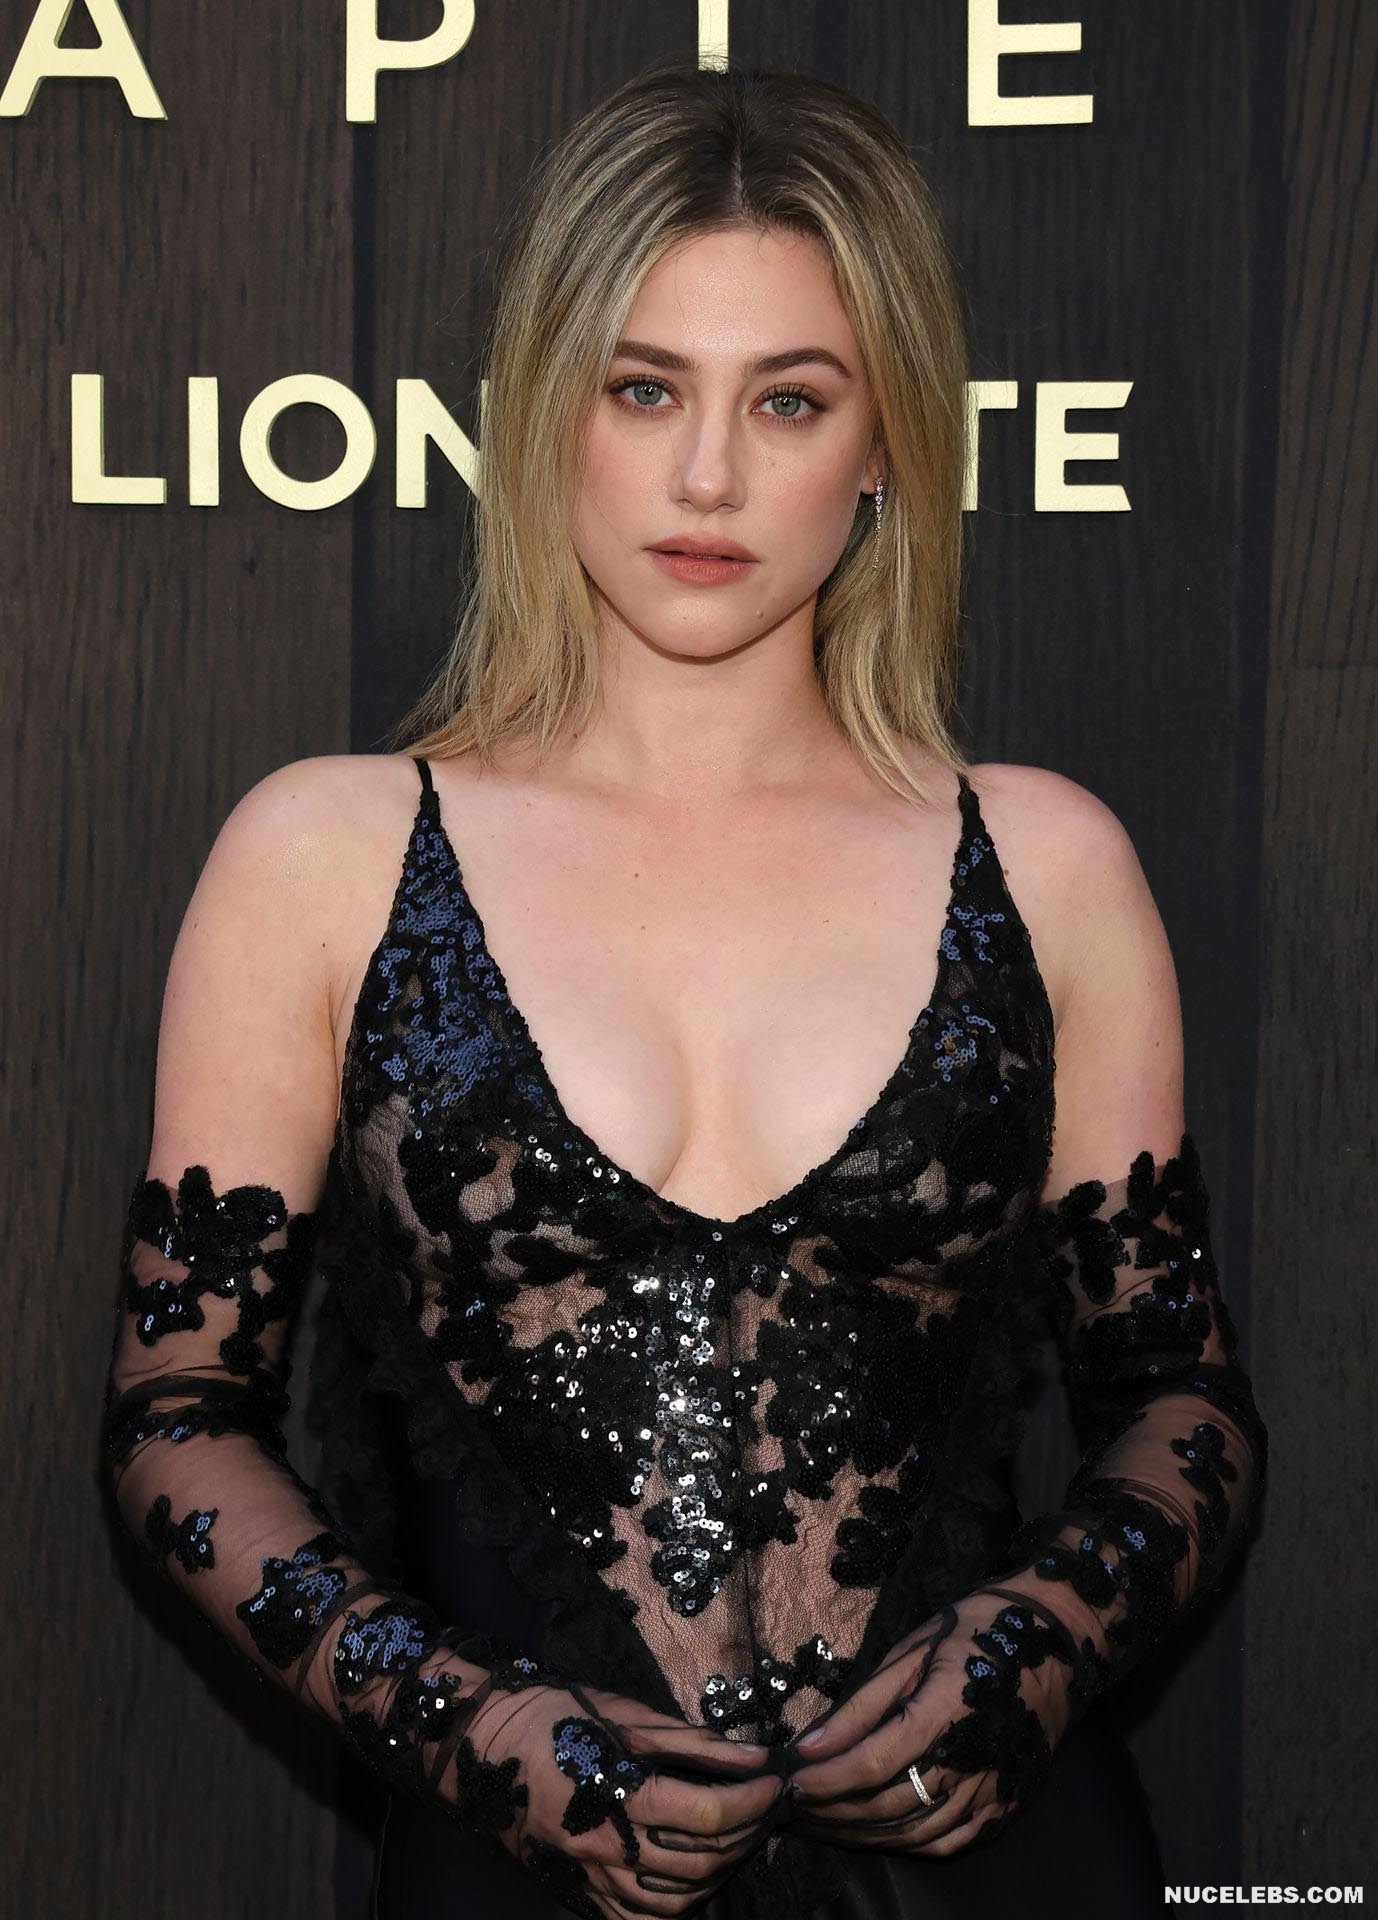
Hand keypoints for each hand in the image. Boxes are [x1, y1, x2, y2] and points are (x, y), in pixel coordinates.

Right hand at [446, 1656, 789, 1917]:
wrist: (477, 1747)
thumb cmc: (552, 1716)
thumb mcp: (623, 1714)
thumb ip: (691, 1741)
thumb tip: (753, 1755)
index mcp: (619, 1794)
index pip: (708, 1812)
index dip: (754, 1798)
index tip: (778, 1778)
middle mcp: (607, 1848)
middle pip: (702, 1858)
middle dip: (749, 1830)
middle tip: (769, 1802)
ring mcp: (592, 1879)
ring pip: (678, 1898)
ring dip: (721, 1870)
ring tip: (740, 1834)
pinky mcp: (581, 1894)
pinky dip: (678, 1907)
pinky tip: (695, 1879)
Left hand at [782, 1586, 1075, 1856]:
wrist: (1055, 1639)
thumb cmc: (975, 1632)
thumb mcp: (911, 1651)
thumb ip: (862, 1705)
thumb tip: (811, 1744)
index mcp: (945, 1712)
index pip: (872, 1763)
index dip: (826, 1779)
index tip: (791, 1783)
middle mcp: (972, 1760)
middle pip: (889, 1805)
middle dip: (834, 1811)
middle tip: (796, 1808)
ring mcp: (994, 1789)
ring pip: (916, 1832)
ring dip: (864, 1834)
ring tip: (826, 1823)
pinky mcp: (1007, 1804)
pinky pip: (950, 1841)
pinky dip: (909, 1842)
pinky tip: (880, 1833)